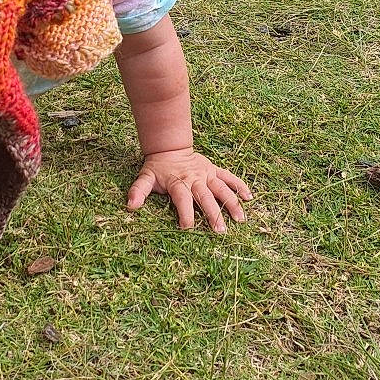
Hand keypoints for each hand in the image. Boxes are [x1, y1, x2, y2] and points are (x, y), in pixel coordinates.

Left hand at [127, 148, 251, 232]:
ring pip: (221, 189)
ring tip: (240, 220)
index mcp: (178, 182)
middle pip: (205, 197)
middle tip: (220, 231)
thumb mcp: (145, 178)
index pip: (182, 199)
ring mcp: (206, 174)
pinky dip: (239, 186)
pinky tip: (249, 197)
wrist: (170, 148)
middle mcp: (194, 179)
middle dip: (213, 214)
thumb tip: (130, 205)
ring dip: (231, 203)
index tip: (187, 228)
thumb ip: (138, 191)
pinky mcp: (214, 170)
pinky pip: (229, 177)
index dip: (184, 213)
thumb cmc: (157, 168)